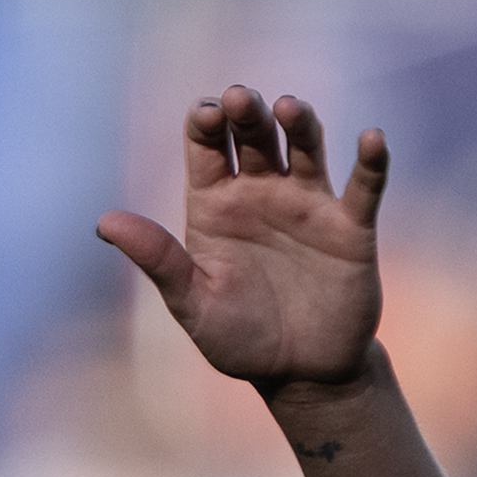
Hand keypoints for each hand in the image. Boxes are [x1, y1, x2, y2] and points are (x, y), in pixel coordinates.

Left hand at [98, 87, 385, 397]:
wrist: (302, 375)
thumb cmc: (241, 340)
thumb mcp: (193, 304)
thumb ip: (158, 260)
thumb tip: (104, 222)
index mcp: (216, 204)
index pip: (206, 144)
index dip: (206, 120)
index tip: (206, 114)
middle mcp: (261, 192)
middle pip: (253, 134)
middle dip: (247, 112)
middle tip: (241, 101)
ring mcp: (307, 204)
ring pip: (305, 145)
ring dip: (299, 121)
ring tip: (288, 109)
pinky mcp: (350, 227)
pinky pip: (364, 186)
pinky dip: (371, 161)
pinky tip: (370, 138)